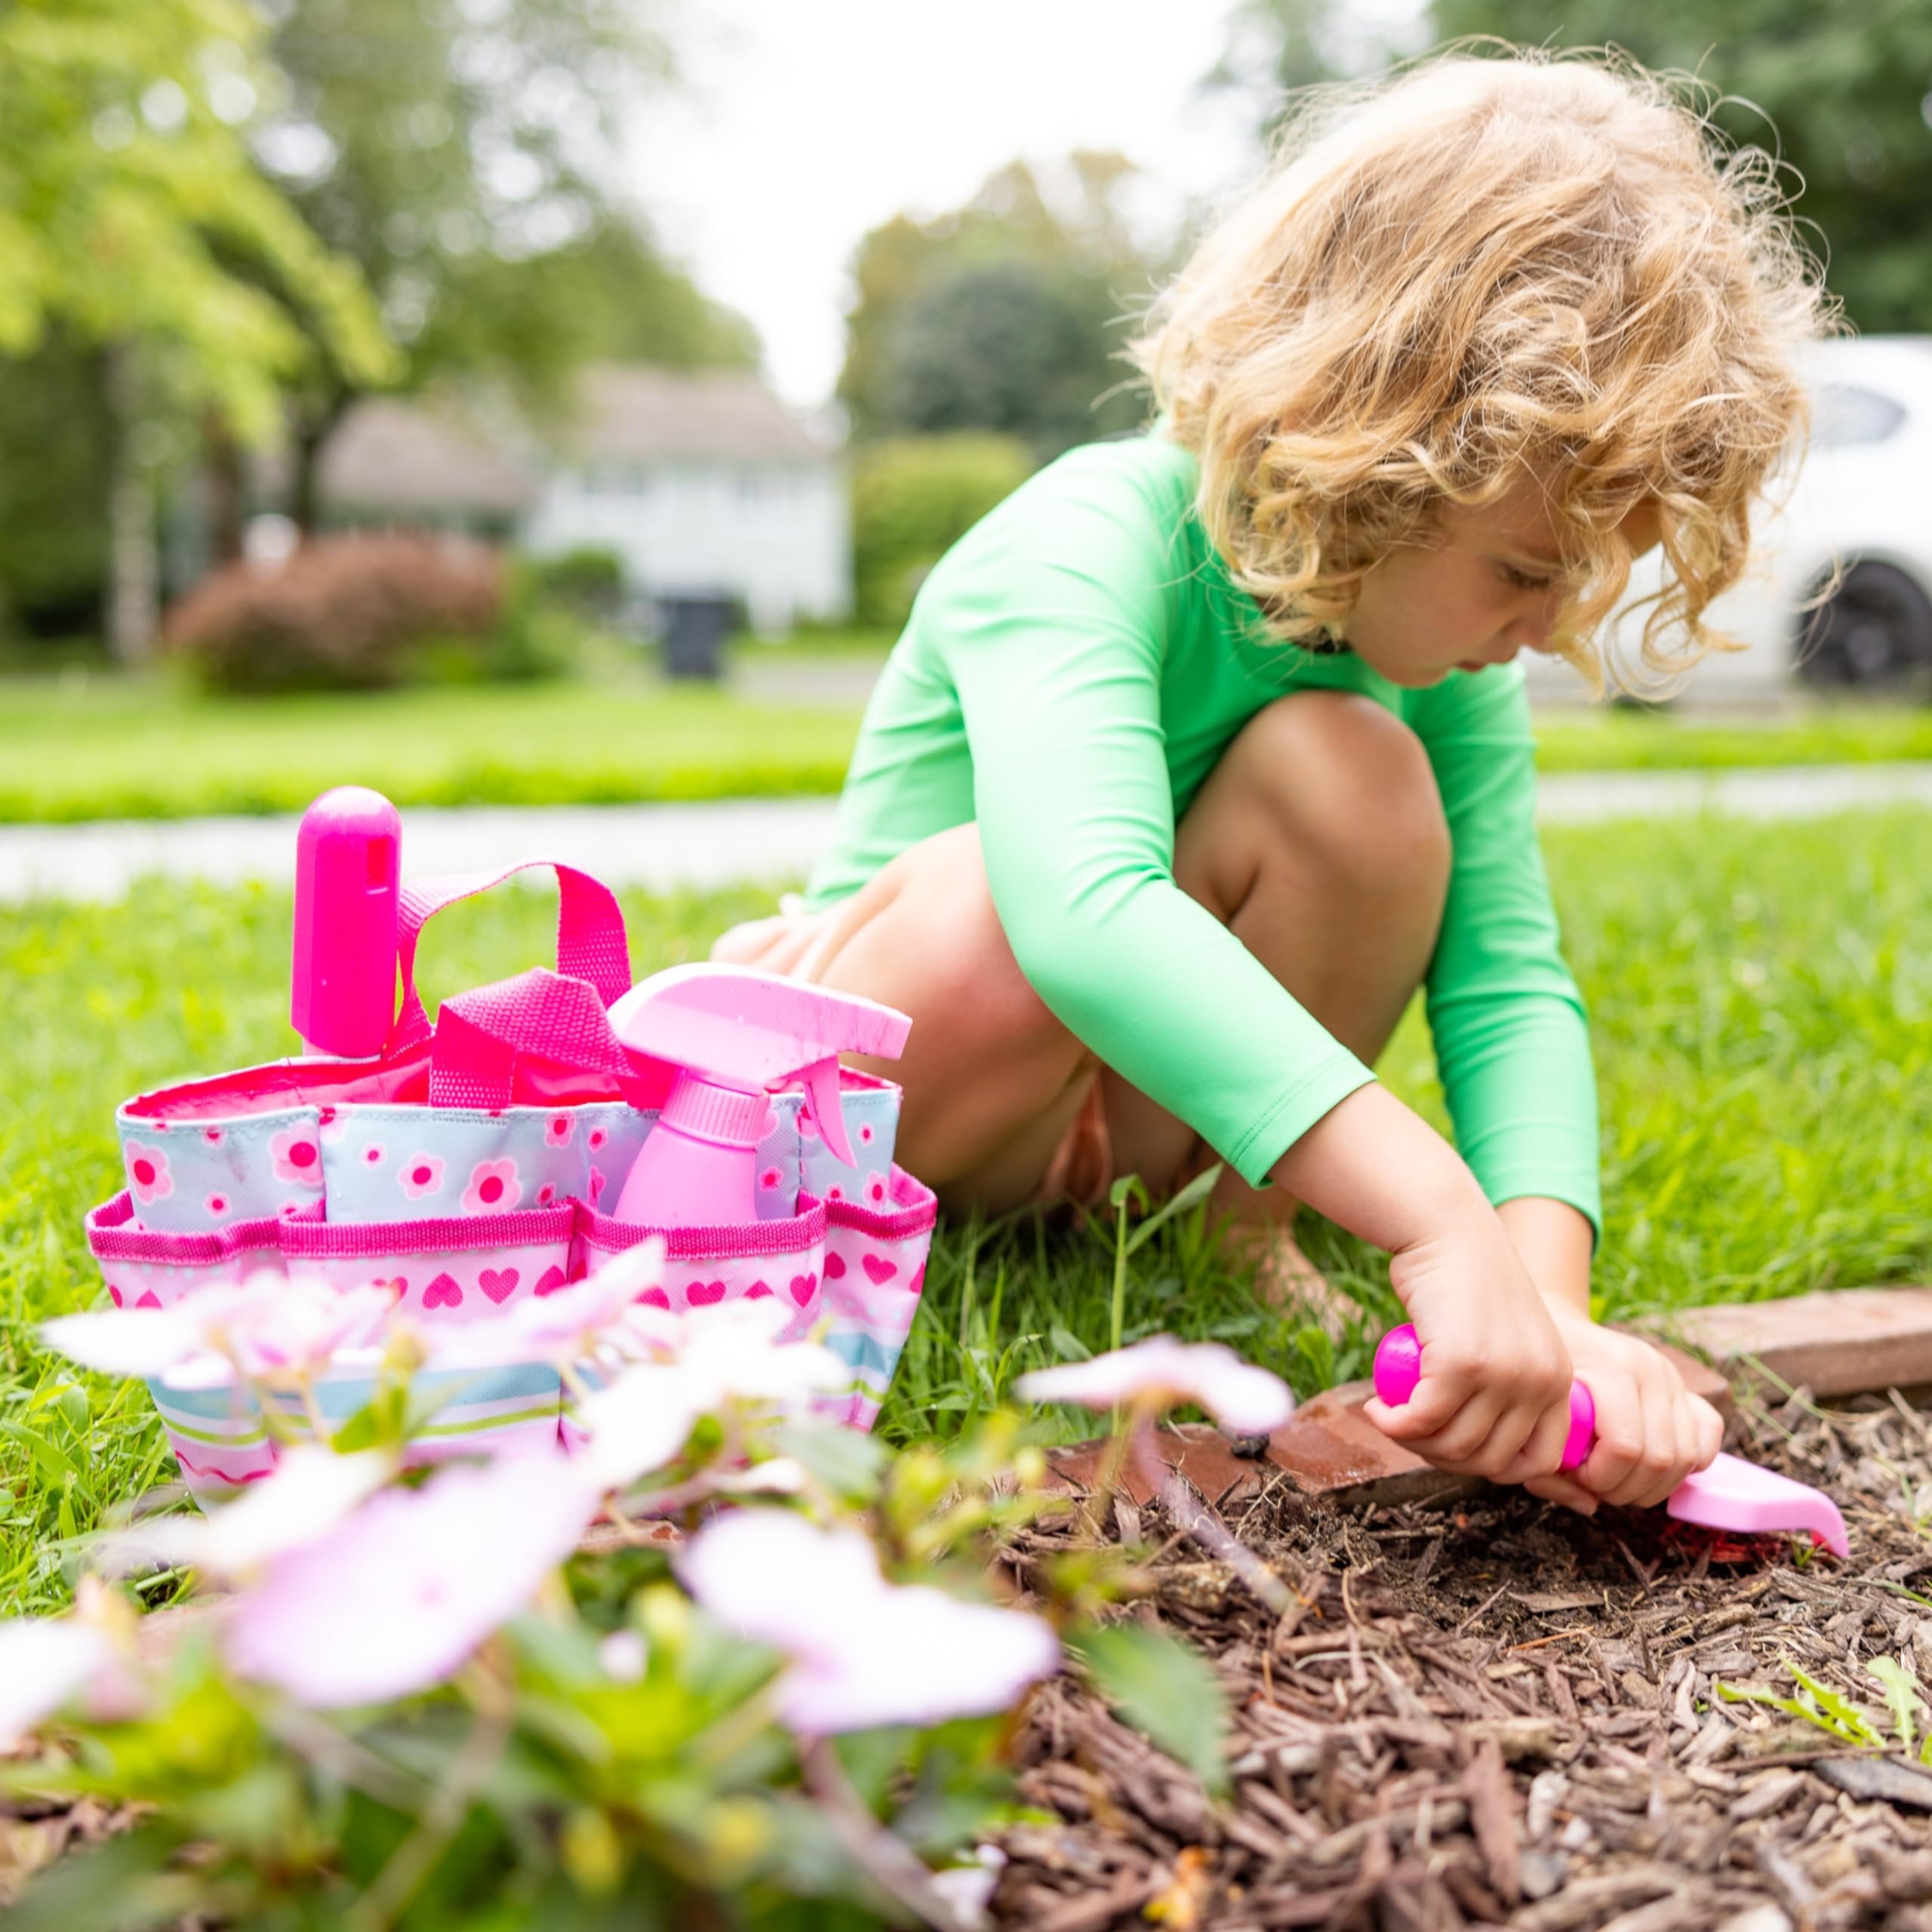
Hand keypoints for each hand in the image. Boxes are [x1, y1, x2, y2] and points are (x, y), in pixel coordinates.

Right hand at [1360, 1213, 1575, 1484]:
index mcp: (1558, 1380)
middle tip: (1408, 1430)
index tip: (1452, 1447)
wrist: (1447, 1230)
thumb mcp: (1511, 1339)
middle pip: (1489, 1462)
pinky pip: (1421, 1420)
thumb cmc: (1468, 1284)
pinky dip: (1392, 1423)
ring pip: (1452, 1446)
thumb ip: (1511, 1386)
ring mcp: (1504, 1375)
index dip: (1492, 1468)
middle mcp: (1540, 1382)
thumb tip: (1487, 1451)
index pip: (1539, 1460)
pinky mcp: (1461, 1364)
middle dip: (1442, 1458)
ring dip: (1410, 1441)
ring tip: (1389, 1416)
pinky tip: (1377, 1408)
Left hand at [1522, 1301, 1724, 1515]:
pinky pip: (1708, 1436)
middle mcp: (1652, 1369)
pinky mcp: (1685, 1387)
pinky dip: (1685, 1464)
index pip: (1627, 1448)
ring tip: (1615, 1476)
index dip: (1601, 1478)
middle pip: (1660, 1459)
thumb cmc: (1538, 1376)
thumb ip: (1547, 1465)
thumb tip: (1589, 1507)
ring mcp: (1673, 1376)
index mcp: (1613, 1368)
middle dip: (1625, 1488)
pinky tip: (1647, 1464)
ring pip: (1687, 1458)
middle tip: (1593, 1481)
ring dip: (1652, 1485)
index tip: (1574, 1473)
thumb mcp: (1530, 1416)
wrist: (1556, 1328)